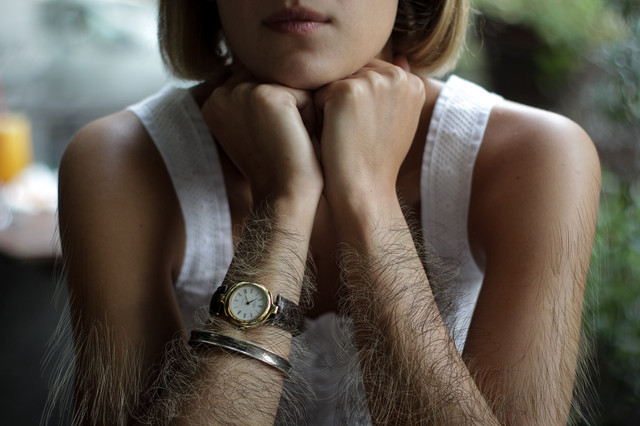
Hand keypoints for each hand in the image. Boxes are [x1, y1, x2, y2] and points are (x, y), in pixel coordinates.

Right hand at [202, 68, 322, 202]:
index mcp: (215, 102)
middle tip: (285, 143)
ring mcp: (241, 93)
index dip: (278, 111)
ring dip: (301, 112)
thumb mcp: (259, 129)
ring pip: (291, 84)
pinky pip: (305, 93)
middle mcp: (221, 94)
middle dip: (290, 108)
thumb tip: (281, 70)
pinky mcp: (267, 96)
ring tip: (292, 141)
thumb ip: (257, 100)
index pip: (261, 82)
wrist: (284, 196)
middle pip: (276, 79)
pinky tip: (299, 140)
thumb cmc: (277, 169)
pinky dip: (311, 117)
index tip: (273, 142)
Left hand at [314, 56, 424, 207]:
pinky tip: (334, 135)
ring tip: (346, 135)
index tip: (366, 130)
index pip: (369, 74)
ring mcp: (373, 82)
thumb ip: (394, 88)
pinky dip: (318, 114)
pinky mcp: (348, 91)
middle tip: (355, 134)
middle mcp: (397, 76)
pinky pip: (318, 92)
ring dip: (331, 107)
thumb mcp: (396, 121)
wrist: (364, 189)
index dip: (359, 103)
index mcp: (412, 82)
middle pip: (352, 73)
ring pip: (334, 81)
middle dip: (345, 100)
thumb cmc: (375, 160)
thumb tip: (399, 55)